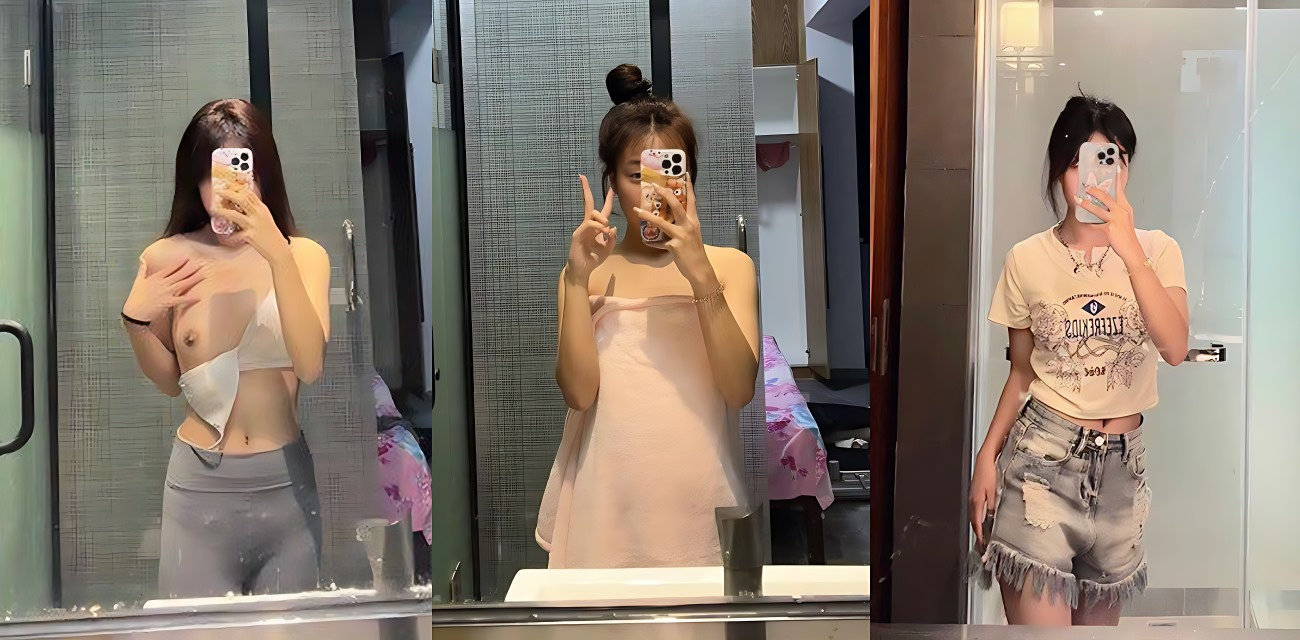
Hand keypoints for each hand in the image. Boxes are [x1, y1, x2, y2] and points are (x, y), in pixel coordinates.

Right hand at [122, 256, 204, 322]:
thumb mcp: (138, 281)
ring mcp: (166, 292)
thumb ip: (143, 270)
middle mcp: (162, 283)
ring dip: (194, 279)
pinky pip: (181, 300)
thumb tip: (143, 261)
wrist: (134, 311)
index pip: (170, 268)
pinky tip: (199, 297)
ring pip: (183, 284)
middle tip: (201, 264)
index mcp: (156, 277)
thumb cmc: (136, 296)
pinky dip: (190, 298)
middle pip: (179, 274)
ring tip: (203, 275)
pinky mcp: (168, 302)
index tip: (188, 258)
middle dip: (190, 269)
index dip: (179, 262)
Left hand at [212, 186, 291, 263]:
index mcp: (262, 209)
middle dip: (228, 194)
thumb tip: (241, 202)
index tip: (227, 185)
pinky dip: (228, 236)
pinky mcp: (250, 236)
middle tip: (218, 191)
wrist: (279, 249)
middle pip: (242, 199)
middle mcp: (258, 215)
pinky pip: (236, 234)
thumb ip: (255, 209)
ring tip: (213, 209)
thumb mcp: (265, 217)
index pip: (249, 193)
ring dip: (222, 211)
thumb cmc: (271, 235)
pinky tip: (222, 235)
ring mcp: (254, 225)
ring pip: (235, 215)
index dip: (237, 187)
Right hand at [566, 175, 616, 283]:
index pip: (602, 210)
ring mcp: (582, 229)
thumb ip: (612, 239)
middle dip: (586, 190)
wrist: (583, 270)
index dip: (608, 200)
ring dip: (602, 218)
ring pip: (592, 214)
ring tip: (606, 229)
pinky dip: (598, 226)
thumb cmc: (593, 259)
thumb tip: (613, 227)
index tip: (612, 189)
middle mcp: (588, 225)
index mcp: (596, 227)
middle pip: (589, 204)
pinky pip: (588, 224)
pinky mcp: (577, 234)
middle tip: (583, 177)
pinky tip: (603, 232)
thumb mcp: (607, 249)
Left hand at [632, 176, 716, 290]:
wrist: (700, 269)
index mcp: (694, 221)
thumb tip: (669, 220)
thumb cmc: (695, 252)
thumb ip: (682, 226)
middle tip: (654, 186)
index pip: (691, 200)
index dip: (688, 187)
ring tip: (636, 210)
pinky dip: (652, 242)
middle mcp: (689, 225)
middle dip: (665, 193)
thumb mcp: (691, 235)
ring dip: (647, 216)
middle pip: (677, 205)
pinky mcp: (674, 246)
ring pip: (662, 222)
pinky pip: (658, 242)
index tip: (684, 174)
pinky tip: (646, 241)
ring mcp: (682, 235)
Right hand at [969, 453, 997, 548]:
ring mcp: (972, 497)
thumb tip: (992, 519)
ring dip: (977, 526)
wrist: (984, 459)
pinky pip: (975, 510)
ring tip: (982, 535)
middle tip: (982, 544)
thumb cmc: (990, 472)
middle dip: (977, 533)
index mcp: (976, 501)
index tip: (982, 544)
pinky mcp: (975, 493)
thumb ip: (992, 506)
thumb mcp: (994, 490)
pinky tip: (983, 519)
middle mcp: (972, 500)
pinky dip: (978, 518)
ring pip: (974, 516)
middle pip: (973, 521)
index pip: (977, 523)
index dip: (979, 534)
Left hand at [1077, 166, 1143, 266]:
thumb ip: (1116, 209)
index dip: (1117, 178)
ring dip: (1087, 204)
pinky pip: (1095, 224)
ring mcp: (1116, 219)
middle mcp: (1122, 211)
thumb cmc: (1126, 235)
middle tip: (1086, 186)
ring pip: (1099, 208)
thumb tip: (1105, 202)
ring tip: (1078, 200)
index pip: (1120, 190)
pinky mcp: (1110, 228)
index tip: (1114, 167)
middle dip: (1095, 190)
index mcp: (1126, 207)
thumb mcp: (1124, 219)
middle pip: (1107, 196)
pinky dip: (1088, 223)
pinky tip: (1082, 221)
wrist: (1131, 249)